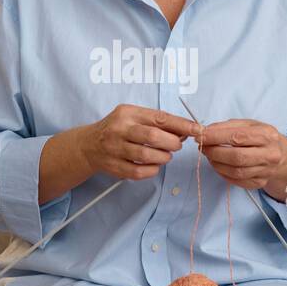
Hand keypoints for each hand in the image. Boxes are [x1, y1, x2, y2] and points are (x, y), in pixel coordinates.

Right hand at [78, 104, 201, 181]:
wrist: (88, 145)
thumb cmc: (118, 128)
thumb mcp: (133, 116)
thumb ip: (157, 122)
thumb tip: (185, 130)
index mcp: (127, 113)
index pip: (159, 118)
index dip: (181, 125)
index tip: (197, 130)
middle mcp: (119, 130)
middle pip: (153, 137)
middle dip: (172, 143)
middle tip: (176, 145)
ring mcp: (115, 149)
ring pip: (147, 156)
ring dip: (164, 157)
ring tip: (166, 155)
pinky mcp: (114, 167)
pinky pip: (139, 172)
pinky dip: (153, 170)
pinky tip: (155, 165)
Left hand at [195, 119, 286, 191]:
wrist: (283, 157)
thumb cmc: (263, 138)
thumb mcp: (250, 125)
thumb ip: (229, 126)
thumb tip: (206, 131)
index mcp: (267, 135)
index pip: (238, 137)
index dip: (216, 137)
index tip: (200, 136)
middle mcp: (270, 154)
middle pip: (236, 157)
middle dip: (214, 152)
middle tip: (202, 147)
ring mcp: (266, 171)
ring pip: (235, 171)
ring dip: (216, 163)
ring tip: (209, 155)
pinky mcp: (260, 183)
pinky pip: (237, 181)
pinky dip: (223, 173)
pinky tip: (218, 165)